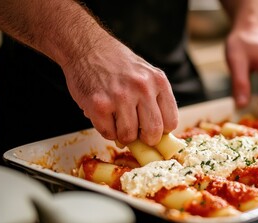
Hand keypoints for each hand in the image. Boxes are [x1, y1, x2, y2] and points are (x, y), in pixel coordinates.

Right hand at [62, 39, 177, 145]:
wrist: (86, 47)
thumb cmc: (118, 64)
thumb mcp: (146, 74)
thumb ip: (154, 99)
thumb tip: (157, 136)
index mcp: (159, 81)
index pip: (171, 121)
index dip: (161, 131)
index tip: (153, 131)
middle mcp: (142, 88)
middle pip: (153, 133)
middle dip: (145, 139)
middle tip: (137, 135)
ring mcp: (120, 96)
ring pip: (129, 136)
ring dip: (123, 135)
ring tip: (118, 121)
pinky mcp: (99, 104)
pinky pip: (108, 133)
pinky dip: (106, 130)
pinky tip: (105, 116)